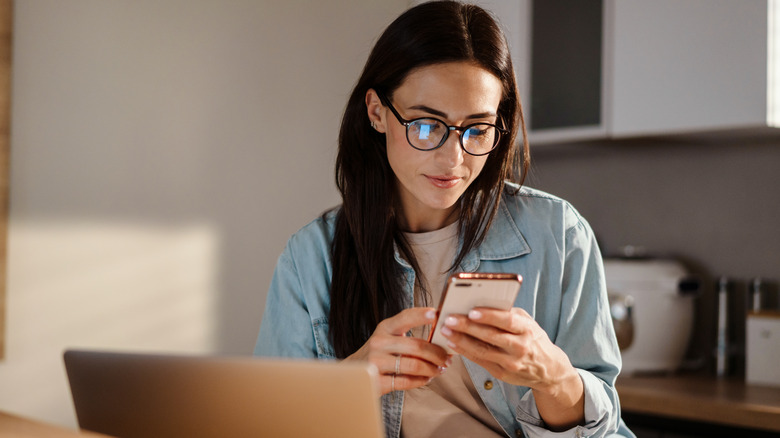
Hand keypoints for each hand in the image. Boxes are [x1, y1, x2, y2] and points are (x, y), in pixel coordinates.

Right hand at [345, 307, 451, 394]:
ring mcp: (376, 362)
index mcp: (384, 328)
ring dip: (432, 369)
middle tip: (447, 359)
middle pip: (416, 346)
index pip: (405, 317)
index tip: (437, 314)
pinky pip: (406, 382)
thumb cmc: (379, 353)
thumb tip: (441, 336)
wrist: (353, 372)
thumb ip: (408, 334)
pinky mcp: (376, 381)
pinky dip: (421, 381)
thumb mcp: (388, 337)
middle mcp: (378, 342)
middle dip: (437, 354)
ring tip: (439, 370)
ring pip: (414, 365)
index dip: (422, 315)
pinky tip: (427, 378)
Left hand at [440, 307, 583, 429]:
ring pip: (482, 351)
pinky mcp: (502, 374)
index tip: (471, 311)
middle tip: (449, 319)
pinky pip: (480, 361)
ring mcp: (511, 363)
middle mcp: (520, 347)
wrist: (548, 369)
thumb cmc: (533, 339)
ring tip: (445, 330)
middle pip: (491, 336)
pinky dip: (465, 352)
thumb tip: (481, 303)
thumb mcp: (528, 322)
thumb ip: (508, 313)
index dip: (489, 316)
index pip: (508, 321)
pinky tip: (452, 344)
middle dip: (467, 327)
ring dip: (461, 340)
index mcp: (528, 329)